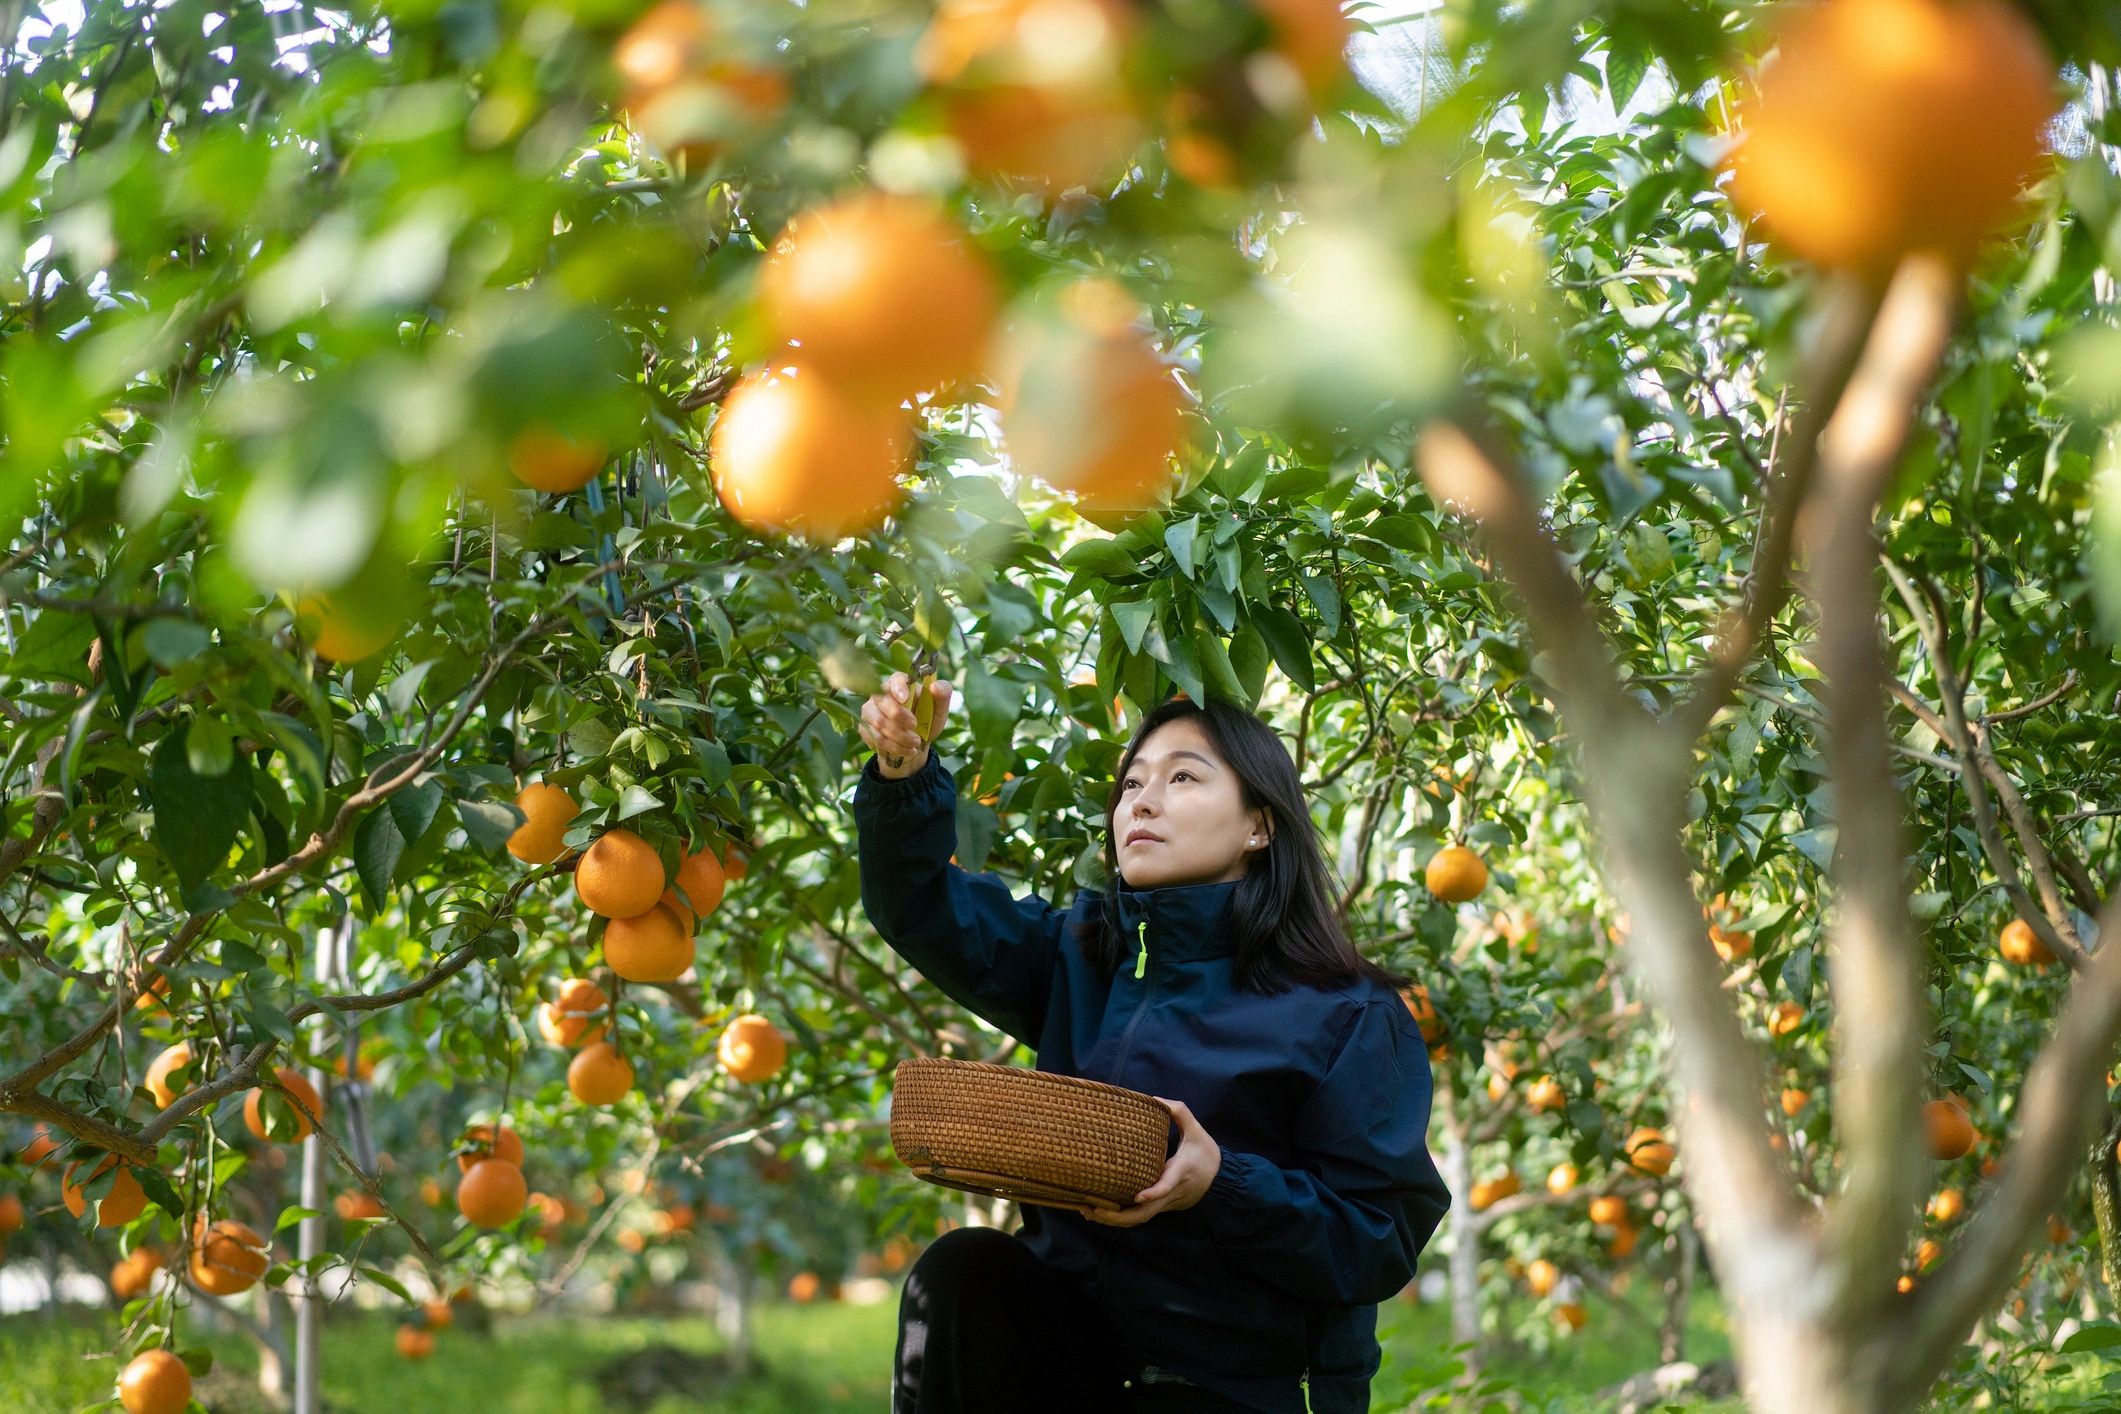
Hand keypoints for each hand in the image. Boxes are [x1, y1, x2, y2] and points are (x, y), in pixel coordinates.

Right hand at [858, 672, 953, 780]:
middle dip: (901, 719)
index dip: (898, 688)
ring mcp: (870, 710)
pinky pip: (875, 738)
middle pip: (883, 702)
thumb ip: (943, 695)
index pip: (895, 679)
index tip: (905, 699)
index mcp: (901, 684)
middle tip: (916, 732)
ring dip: (899, 737)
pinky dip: (893, 747)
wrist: (915, 743)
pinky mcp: (864, 727)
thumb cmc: (927, 720)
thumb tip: (935, 687)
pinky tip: (906, 751)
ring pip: (878, 723)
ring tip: (915, 744)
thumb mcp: (940, 709)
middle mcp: (881, 694)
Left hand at [1082, 1098, 1220, 1227]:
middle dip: (1117, 1217)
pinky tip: (1099, 1211)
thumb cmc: (1207, 1155)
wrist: (1221, 1182)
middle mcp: (1170, 1193)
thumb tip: (1156, 1099)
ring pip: (1139, 1219)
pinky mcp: (1160, 1207)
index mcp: (1180, 1173)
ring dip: (1113, 1220)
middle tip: (1092, 1209)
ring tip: (1087, 1211)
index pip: (1166, 1186)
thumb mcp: (1197, 1131)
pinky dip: (1119, 1218)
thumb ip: (1179, 1112)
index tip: (1137, 1196)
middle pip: (1144, 1213)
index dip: (1153, 1193)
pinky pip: (1139, 1217)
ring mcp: (1165, 1204)